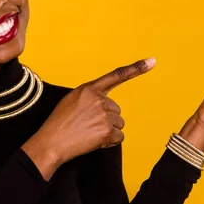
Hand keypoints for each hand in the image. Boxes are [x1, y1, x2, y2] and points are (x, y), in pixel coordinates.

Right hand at [22, 58, 155, 179]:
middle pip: (116, 110)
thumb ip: (89, 97)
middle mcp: (99, 99)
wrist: (51, 142)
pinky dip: (110, 142)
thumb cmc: (59, 123)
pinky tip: (94, 141)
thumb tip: (103, 103)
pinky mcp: (107, 131)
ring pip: (119, 124)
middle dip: (106, 119)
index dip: (136, 68)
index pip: (116, 75)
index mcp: (89, 89)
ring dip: (108, 131)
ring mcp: (104, 115)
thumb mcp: (71, 100)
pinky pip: (119, 137)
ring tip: (89, 133)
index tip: (152, 62)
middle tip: (88, 125)